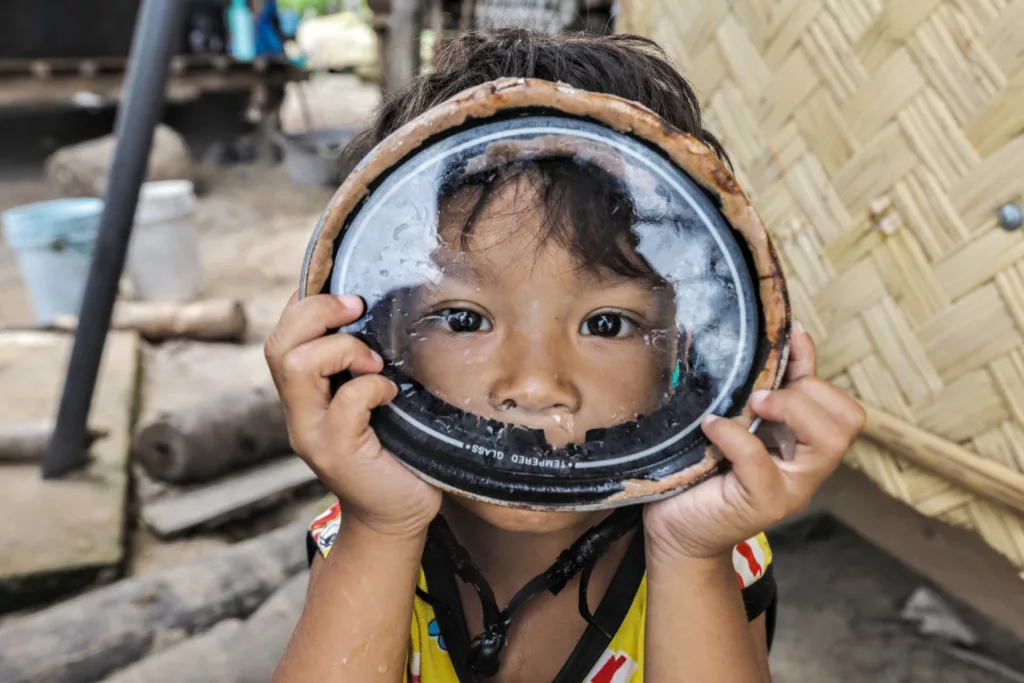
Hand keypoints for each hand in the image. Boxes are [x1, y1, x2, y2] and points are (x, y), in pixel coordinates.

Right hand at [265, 292, 441, 537]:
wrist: (396, 516)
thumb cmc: (394, 453)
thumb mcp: (372, 402)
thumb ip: (362, 368)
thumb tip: (381, 315)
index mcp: (304, 395)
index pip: (281, 336)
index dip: (304, 303)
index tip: (344, 292)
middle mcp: (298, 413)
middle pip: (278, 346)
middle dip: (316, 313)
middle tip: (357, 309)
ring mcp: (312, 434)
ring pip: (297, 366)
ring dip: (341, 349)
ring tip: (373, 362)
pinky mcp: (336, 452)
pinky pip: (346, 401)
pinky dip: (371, 387)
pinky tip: (390, 394)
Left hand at [643, 321, 865, 560]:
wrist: (674, 525)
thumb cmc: (701, 470)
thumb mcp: (739, 419)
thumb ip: (769, 385)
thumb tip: (794, 334)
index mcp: (803, 443)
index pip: (843, 406)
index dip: (815, 371)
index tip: (784, 349)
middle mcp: (806, 467)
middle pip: (847, 420)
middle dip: (806, 393)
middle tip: (759, 395)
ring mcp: (790, 489)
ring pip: (828, 442)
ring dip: (790, 410)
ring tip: (750, 405)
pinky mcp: (761, 503)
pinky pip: (760, 460)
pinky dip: (734, 435)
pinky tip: (710, 428)